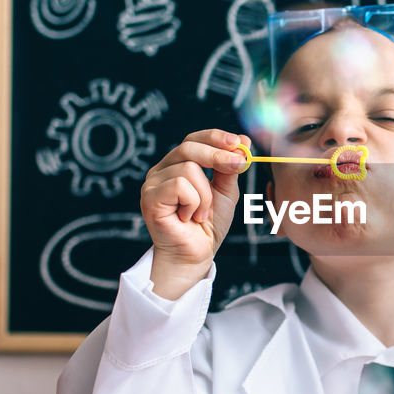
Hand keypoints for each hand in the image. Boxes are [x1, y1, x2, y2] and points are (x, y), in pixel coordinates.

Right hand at [140, 129, 248, 296]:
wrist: (195, 255)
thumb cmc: (207, 225)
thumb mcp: (225, 191)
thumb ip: (230, 168)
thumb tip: (243, 141)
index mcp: (177, 165)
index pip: (193, 139)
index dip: (215, 137)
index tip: (238, 143)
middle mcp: (161, 170)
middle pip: (188, 146)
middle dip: (217, 155)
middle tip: (238, 165)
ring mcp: (153, 183)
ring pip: (189, 169)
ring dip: (205, 195)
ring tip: (200, 213)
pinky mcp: (150, 198)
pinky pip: (180, 185)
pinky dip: (193, 202)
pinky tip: (188, 217)